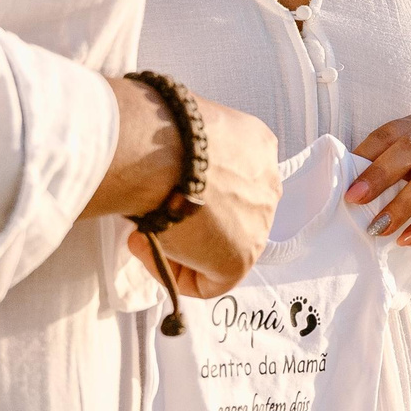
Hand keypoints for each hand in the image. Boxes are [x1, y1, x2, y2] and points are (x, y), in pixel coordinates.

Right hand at [89, 79, 282, 299]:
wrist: (159, 147)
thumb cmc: (157, 128)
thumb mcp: (182, 130)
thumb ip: (187, 151)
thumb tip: (161, 165)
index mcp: (257, 146)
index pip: (233, 180)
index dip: (193, 193)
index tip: (161, 190)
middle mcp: (267, 184)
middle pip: (229, 216)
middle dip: (191, 222)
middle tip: (153, 215)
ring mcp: (259, 222)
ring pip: (219, 250)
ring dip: (180, 247)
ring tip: (143, 232)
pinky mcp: (240, 258)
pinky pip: (209, 281)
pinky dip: (175, 273)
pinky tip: (149, 248)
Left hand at [349, 111, 410, 255]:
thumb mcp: (408, 175)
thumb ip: (385, 172)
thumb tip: (343, 183)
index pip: (392, 132)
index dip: (367, 156)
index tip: (348, 187)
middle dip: (382, 174)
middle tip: (357, 201)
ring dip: (403, 204)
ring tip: (380, 228)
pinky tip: (407, 239)